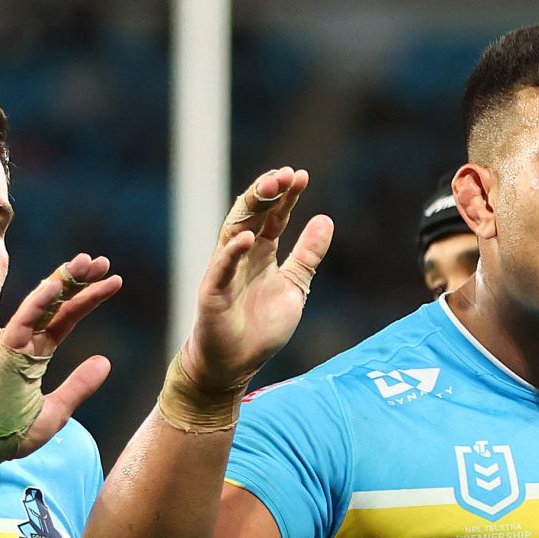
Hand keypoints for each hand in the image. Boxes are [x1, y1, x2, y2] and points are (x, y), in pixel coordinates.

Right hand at [0, 255, 116, 496]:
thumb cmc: (5, 436)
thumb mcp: (54, 412)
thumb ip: (79, 386)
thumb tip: (106, 361)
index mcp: (33, 353)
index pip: (65, 318)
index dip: (87, 298)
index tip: (113, 281)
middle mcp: (20, 342)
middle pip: (56, 304)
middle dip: (80, 280)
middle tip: (103, 261)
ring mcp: (7, 343)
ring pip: (41, 304)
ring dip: (65, 281)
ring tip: (90, 262)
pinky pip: (22, 320)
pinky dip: (40, 301)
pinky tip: (59, 284)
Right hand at [181, 167, 334, 392]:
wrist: (235, 363)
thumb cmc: (261, 327)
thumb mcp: (294, 287)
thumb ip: (307, 255)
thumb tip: (326, 219)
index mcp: (261, 252)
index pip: (274, 216)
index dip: (287, 196)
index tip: (302, 176)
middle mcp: (242, 254)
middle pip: (253, 214)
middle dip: (268, 192)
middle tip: (285, 174)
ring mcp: (225, 270)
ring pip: (234, 229)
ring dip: (250, 208)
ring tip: (269, 188)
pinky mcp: (212, 292)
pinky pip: (221, 267)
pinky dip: (232, 252)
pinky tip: (247, 237)